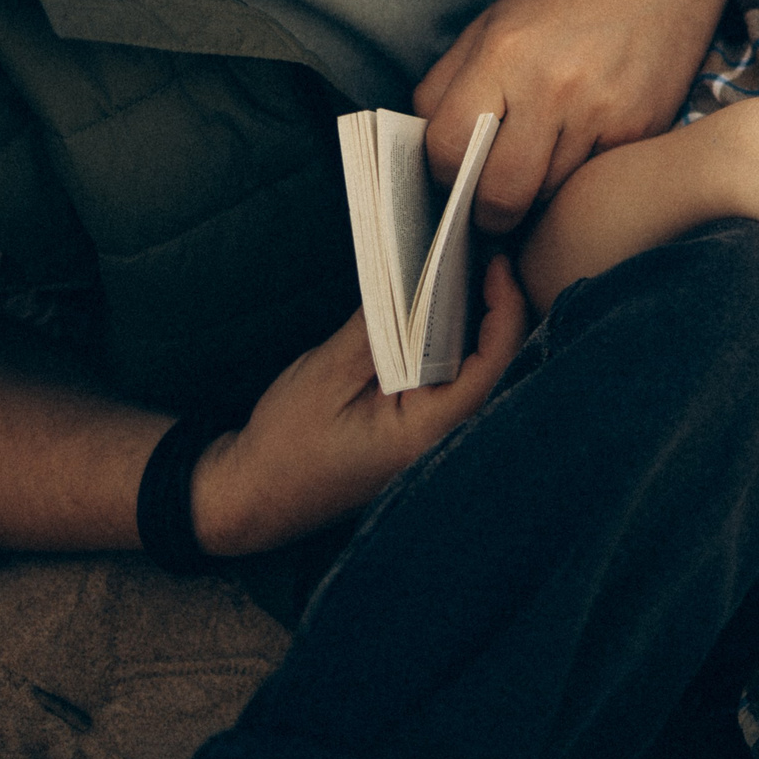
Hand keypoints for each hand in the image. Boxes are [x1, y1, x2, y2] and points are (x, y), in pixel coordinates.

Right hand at [190, 256, 530, 555]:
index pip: (492, 363)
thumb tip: (418, 279)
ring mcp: (434, 444)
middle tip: (487, 260)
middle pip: (499, 369)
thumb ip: (378, 327)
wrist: (255, 498)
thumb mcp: (328, 372)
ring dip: (481, 330)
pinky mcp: (420, 439)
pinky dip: (458, 351)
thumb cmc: (285, 443)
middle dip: (500, 312)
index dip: (504, 308)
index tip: (496, 263)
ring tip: (472, 279)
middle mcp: (441, 442)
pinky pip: (456, 389)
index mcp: (426, 431)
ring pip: (480, 378)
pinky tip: (446, 321)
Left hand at [417, 0, 732, 232]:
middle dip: (489, 212)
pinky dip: (581, 176)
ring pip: (549, 195)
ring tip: (542, 162)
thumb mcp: (491, 25)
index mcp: (503, 54)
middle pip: (501, 192)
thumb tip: (428, 153)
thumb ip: (447, 86)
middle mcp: (552, 86)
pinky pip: (593, 181)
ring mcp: (602, 112)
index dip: (443, 173)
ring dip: (538, 192)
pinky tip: (583, 146)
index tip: (454, 176)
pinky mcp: (641, 130)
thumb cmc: (567, 2)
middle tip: (491, 205)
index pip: (449, 148)